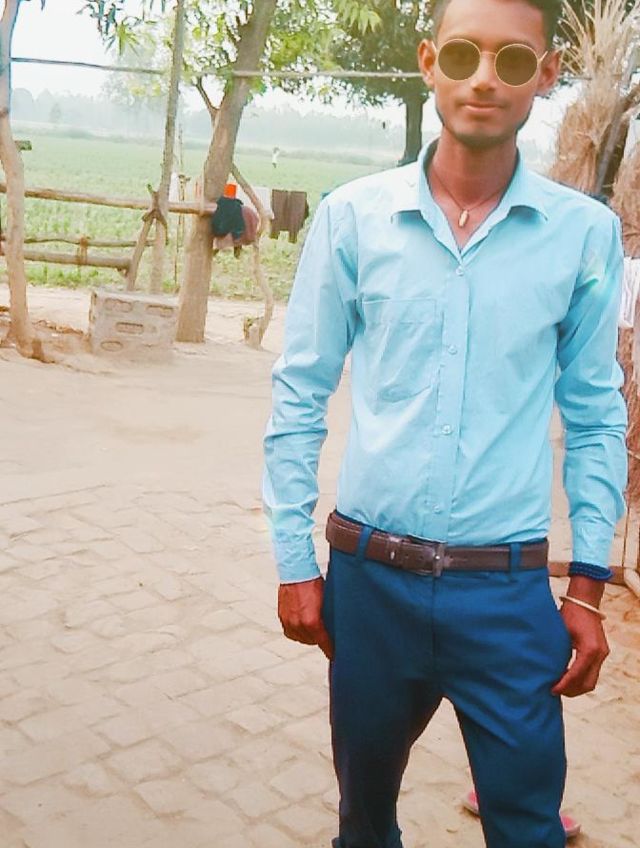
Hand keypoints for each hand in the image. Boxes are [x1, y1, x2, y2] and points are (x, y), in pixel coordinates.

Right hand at [278, 576, 333, 659]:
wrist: (296, 570)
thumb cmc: (313, 582)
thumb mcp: (327, 601)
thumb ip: (329, 617)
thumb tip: (336, 627)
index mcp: (312, 621)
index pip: (323, 643)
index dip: (330, 650)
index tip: (334, 655)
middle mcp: (298, 624)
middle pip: (311, 641)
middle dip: (319, 640)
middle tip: (326, 635)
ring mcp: (288, 621)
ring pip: (300, 638)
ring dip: (307, 636)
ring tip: (314, 630)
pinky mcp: (282, 617)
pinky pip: (290, 631)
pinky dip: (297, 631)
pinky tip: (302, 626)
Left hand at [552, 576, 608, 697]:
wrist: (584, 602)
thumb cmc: (569, 614)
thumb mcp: (560, 633)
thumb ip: (556, 652)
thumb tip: (546, 671)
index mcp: (589, 649)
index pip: (577, 675)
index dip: (564, 685)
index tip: (552, 689)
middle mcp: (599, 654)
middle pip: (588, 683)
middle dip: (571, 690)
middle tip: (554, 691)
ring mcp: (602, 654)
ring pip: (591, 681)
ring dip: (576, 687)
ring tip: (559, 687)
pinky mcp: (601, 653)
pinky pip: (592, 672)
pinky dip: (580, 678)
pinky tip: (566, 677)